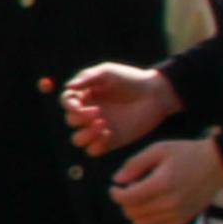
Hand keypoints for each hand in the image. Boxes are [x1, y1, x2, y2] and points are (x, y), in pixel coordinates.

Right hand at [62, 64, 181, 154]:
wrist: (156, 95)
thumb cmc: (131, 79)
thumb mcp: (108, 72)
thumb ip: (87, 78)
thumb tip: (67, 86)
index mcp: (85, 95)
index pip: (66, 102)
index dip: (69, 105)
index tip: (79, 105)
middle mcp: (89, 112)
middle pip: (71, 121)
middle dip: (81, 118)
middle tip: (99, 113)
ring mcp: (99, 128)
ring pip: (78, 139)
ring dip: (85, 134)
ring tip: (103, 125)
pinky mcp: (110, 141)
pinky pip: (94, 150)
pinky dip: (96, 145)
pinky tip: (110, 134)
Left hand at [108, 132, 222, 223]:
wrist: (218, 164)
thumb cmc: (186, 153)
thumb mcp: (158, 150)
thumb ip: (135, 164)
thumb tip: (117, 180)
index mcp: (162, 183)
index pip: (128, 198)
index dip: (115, 194)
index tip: (115, 187)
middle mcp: (169, 203)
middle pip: (132, 212)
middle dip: (124, 202)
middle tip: (130, 189)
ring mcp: (177, 214)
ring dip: (134, 213)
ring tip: (141, 199)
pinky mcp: (184, 220)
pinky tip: (151, 209)